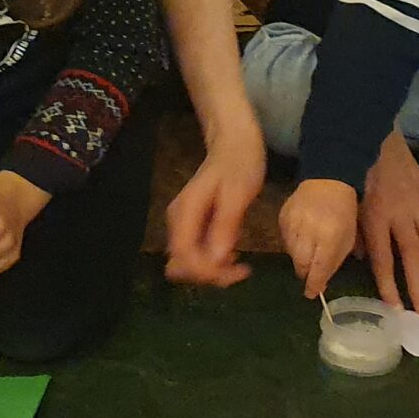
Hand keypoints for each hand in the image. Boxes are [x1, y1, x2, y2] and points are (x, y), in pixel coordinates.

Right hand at [163, 119, 266, 288]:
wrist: (233, 141)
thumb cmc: (239, 163)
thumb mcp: (237, 194)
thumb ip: (225, 225)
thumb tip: (216, 261)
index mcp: (185, 213)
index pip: (184, 257)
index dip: (208, 272)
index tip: (238, 271)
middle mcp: (178, 221)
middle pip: (181, 265)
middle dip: (209, 275)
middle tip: (240, 270)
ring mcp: (183, 224)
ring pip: (187, 263)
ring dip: (211, 272)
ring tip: (240, 265)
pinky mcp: (192, 226)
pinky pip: (195, 254)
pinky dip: (213, 262)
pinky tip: (233, 255)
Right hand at [279, 178, 359, 299]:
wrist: (328, 179)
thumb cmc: (344, 211)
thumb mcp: (349, 237)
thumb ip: (335, 261)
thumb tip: (321, 284)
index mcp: (330, 236)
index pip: (318, 268)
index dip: (313, 284)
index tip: (311, 294)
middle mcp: (309, 230)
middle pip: (300, 264)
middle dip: (305, 272)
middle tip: (310, 275)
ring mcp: (293, 222)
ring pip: (290, 253)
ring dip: (299, 258)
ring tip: (309, 252)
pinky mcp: (282, 216)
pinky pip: (284, 240)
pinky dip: (292, 244)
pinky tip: (301, 238)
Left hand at [361, 137, 418, 313]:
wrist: (377, 141)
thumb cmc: (356, 176)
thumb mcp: (348, 205)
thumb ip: (354, 233)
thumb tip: (360, 260)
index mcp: (375, 216)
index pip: (384, 258)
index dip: (389, 283)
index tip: (395, 305)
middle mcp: (400, 214)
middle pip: (413, 255)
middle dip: (418, 285)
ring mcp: (417, 206)